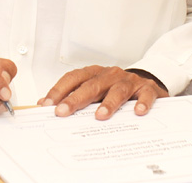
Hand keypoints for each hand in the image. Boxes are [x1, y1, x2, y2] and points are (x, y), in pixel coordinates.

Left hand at [39, 66, 167, 120]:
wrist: (147, 84)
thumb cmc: (115, 89)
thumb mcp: (95, 90)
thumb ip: (73, 96)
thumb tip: (44, 104)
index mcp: (95, 74)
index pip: (74, 78)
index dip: (60, 90)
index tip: (47, 104)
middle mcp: (111, 75)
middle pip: (92, 85)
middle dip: (76, 98)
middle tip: (63, 111)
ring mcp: (130, 81)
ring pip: (117, 90)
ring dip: (108, 103)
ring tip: (100, 116)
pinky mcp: (147, 89)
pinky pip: (145, 95)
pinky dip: (142, 102)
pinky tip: (137, 112)